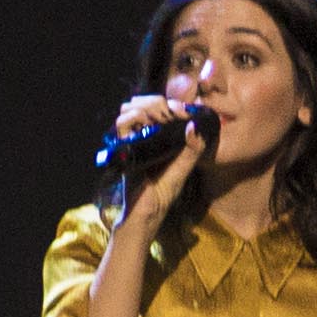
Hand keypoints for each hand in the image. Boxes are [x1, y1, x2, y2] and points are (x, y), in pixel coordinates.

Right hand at [116, 92, 212, 220]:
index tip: (183, 108)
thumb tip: (195, 125)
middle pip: (146, 105)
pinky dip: (130, 119)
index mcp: (162, 138)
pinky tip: (143, 121)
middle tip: (171, 109)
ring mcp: (133, 140)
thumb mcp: (183, 170)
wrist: (145, 214)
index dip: (172, 103)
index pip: (163, 110)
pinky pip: (122, 127)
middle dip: (158, 102)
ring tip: (158, 115)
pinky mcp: (123, 148)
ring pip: (132, 110)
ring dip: (145, 107)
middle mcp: (146, 136)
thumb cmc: (164, 194)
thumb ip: (192, 150)